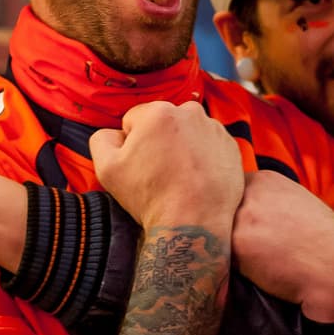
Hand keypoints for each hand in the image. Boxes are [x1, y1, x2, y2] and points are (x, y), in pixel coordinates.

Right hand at [90, 101, 243, 233]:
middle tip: (159, 172)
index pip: (134, 120)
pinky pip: (209, 145)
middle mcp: (191, 112)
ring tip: (179, 177)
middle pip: (163, 123)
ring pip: (187, 132)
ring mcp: (215, 129)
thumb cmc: (150, 196)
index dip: (131, 144)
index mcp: (158, 112)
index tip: (139, 165)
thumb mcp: (107, 168)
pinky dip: (202, 157)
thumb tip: (115, 134)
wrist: (194, 223)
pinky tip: (196, 179)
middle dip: (158, 141)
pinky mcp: (231, 146)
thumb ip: (102, 139)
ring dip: (182, 147)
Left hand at [231, 171, 333, 321]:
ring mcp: (243, 216)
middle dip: (227, 225)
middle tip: (250, 245)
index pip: (231, 188)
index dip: (233, 208)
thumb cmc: (323, 242)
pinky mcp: (239, 244)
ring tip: (256, 258)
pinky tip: (256, 269)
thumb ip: (268, 199)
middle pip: (220, 207)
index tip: (243, 224)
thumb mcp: (297, 203)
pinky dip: (233, 263)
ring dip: (227, 245)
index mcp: (267, 179)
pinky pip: (222, 253)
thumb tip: (243, 206)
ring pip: (218, 230)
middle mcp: (251, 192)